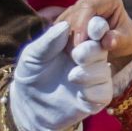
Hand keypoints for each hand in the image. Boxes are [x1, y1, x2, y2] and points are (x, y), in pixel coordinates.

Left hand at [10, 16, 113, 130]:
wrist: (27, 106)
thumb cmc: (30, 75)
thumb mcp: (32, 56)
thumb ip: (47, 41)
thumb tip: (65, 25)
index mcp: (76, 42)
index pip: (93, 29)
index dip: (96, 26)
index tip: (92, 26)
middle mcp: (88, 58)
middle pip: (101, 48)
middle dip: (92, 49)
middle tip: (77, 53)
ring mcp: (92, 80)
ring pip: (104, 71)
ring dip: (91, 72)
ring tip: (73, 75)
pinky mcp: (94, 100)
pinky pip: (103, 93)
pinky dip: (94, 92)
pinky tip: (80, 93)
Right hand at [62, 0, 131, 67]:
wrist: (121, 43)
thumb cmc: (126, 40)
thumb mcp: (127, 41)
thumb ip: (118, 40)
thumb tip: (108, 41)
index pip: (89, 6)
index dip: (81, 24)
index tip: (79, 44)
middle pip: (75, 13)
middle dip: (72, 34)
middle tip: (75, 54)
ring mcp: (79, 6)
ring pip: (65, 20)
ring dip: (65, 38)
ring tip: (73, 55)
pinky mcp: (70, 16)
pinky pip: (59, 27)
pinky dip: (60, 39)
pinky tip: (64, 51)